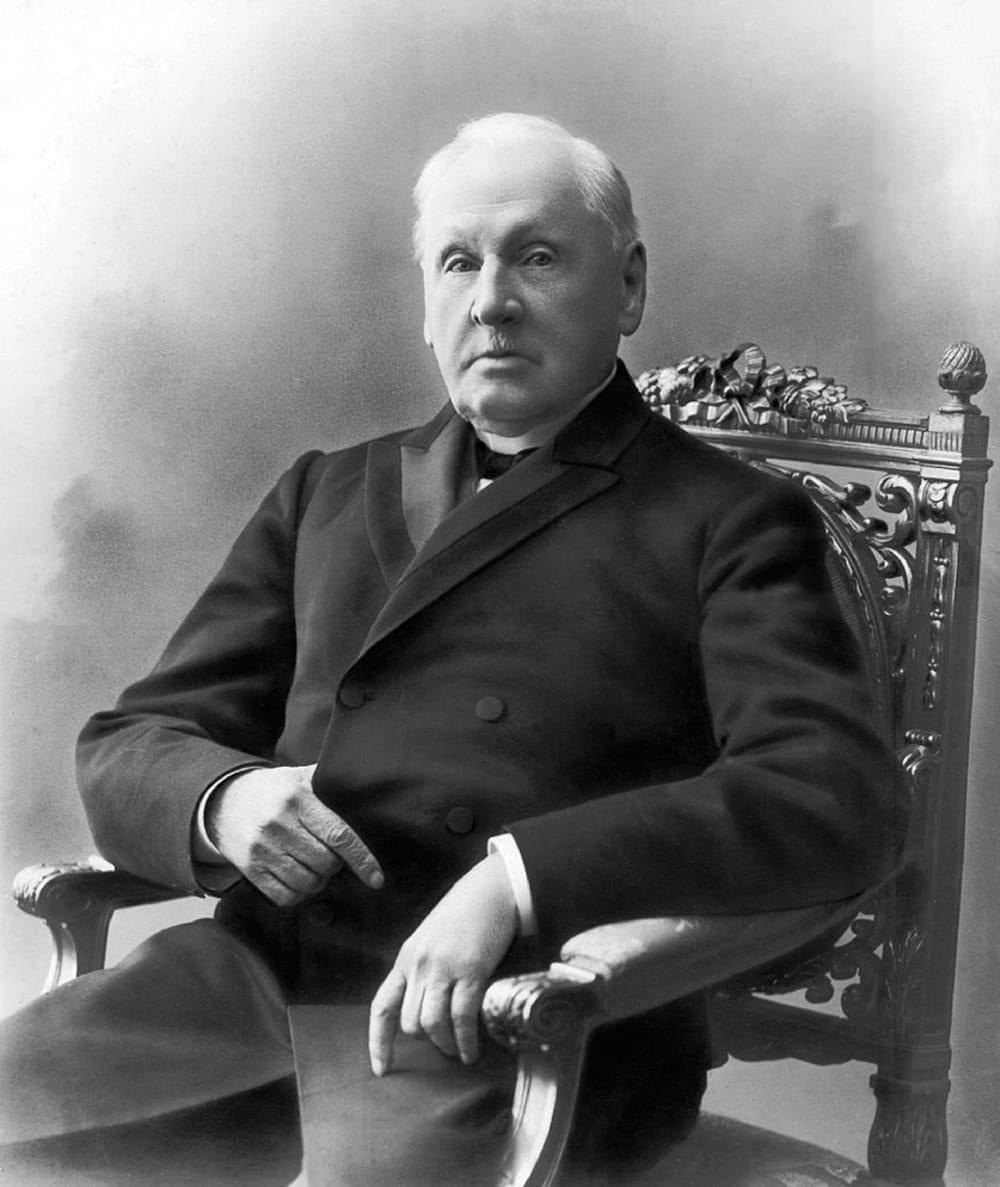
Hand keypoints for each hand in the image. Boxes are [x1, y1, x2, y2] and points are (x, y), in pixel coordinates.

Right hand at [205, 764, 383, 907]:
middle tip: (330, 857)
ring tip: (314, 867)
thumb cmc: (272, 790)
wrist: (223, 801)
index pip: (338, 835)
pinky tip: (298, 880)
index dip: (361, 859)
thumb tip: (370, 782)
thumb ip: (329, 781)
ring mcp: (262, 849)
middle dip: (335, 866)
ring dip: (318, 881)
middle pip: (325, 863)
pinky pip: (284, 896)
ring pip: (307, 883)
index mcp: (298, 799)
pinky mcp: (249, 869)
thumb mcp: (299, 776)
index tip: (376, 878)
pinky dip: (298, 894)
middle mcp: (279, 824)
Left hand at [368, 854, 517, 1075]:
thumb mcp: (433, 938)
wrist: (491, 889)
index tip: (381, 1069)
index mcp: (407, 958)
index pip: (383, 1006)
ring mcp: (444, 968)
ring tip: (459, 1053)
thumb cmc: (466, 912)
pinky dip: (465, 1041)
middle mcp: (419, 965)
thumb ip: (426, 967)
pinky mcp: (471, 971)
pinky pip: (462, 1018)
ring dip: (445, 1044)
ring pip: (432, 1024)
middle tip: (445, 1045)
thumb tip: (429, 1004)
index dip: (379, 1041)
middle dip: (427, 1040)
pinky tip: (472, 1051)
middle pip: (410, 1021)